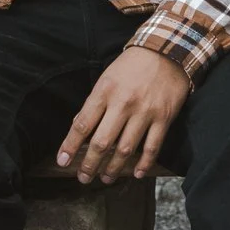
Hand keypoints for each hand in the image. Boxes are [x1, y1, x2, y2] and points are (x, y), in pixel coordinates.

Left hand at [57, 47, 188, 182]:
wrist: (167, 50)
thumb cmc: (132, 66)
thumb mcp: (106, 78)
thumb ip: (93, 103)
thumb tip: (79, 126)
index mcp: (104, 92)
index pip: (82, 124)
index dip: (70, 146)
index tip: (62, 161)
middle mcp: (123, 104)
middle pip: (102, 142)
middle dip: (90, 164)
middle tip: (83, 178)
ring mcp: (145, 112)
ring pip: (126, 149)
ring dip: (113, 168)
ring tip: (105, 178)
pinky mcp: (164, 118)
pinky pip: (152, 146)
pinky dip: (144, 163)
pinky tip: (136, 174)